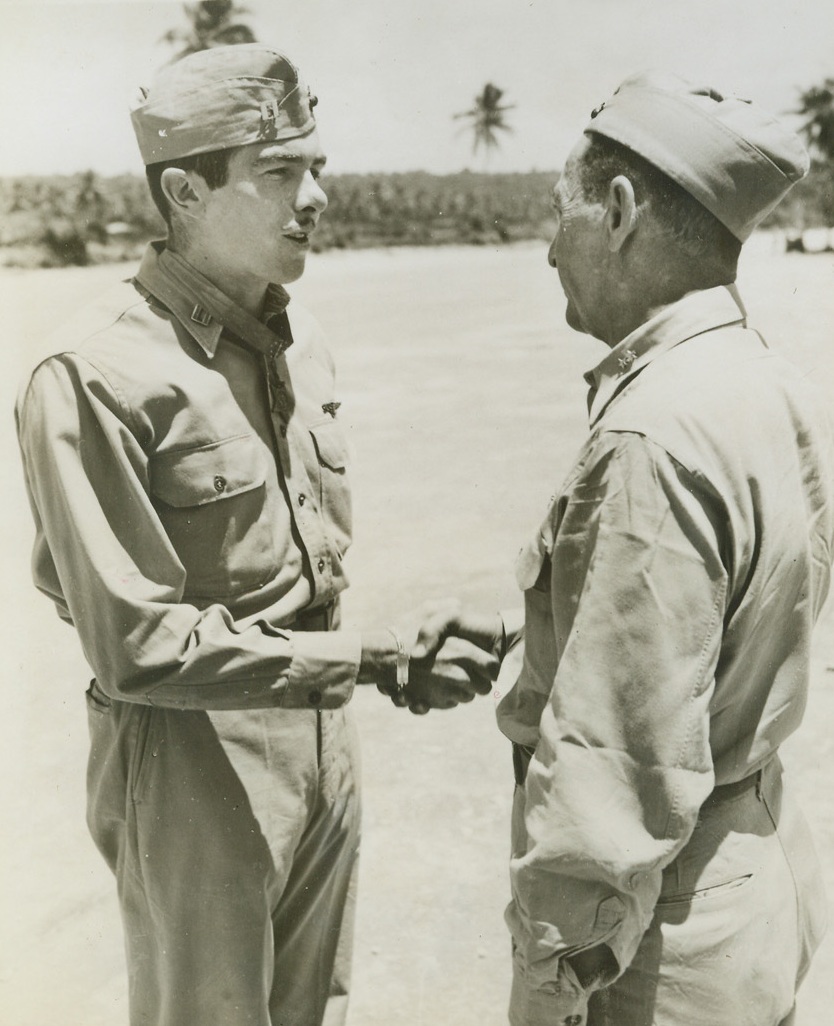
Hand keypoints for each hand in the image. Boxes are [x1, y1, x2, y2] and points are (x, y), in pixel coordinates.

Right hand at [394, 598, 504, 713]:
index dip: (489, 668)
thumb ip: (447, 607)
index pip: (492, 668)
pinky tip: (432, 687)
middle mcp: (459, 675)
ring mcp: (446, 691)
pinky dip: (442, 700)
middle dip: (476, 683)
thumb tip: (457, 603)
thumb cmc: (403, 632)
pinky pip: (446, 705)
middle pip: (482, 688)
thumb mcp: (427, 611)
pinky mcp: (432, 702)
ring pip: (464, 698)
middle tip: (465, 674)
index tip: (483, 665)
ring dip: (458, 692)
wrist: (379, 656)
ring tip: (444, 679)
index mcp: (463, 651)